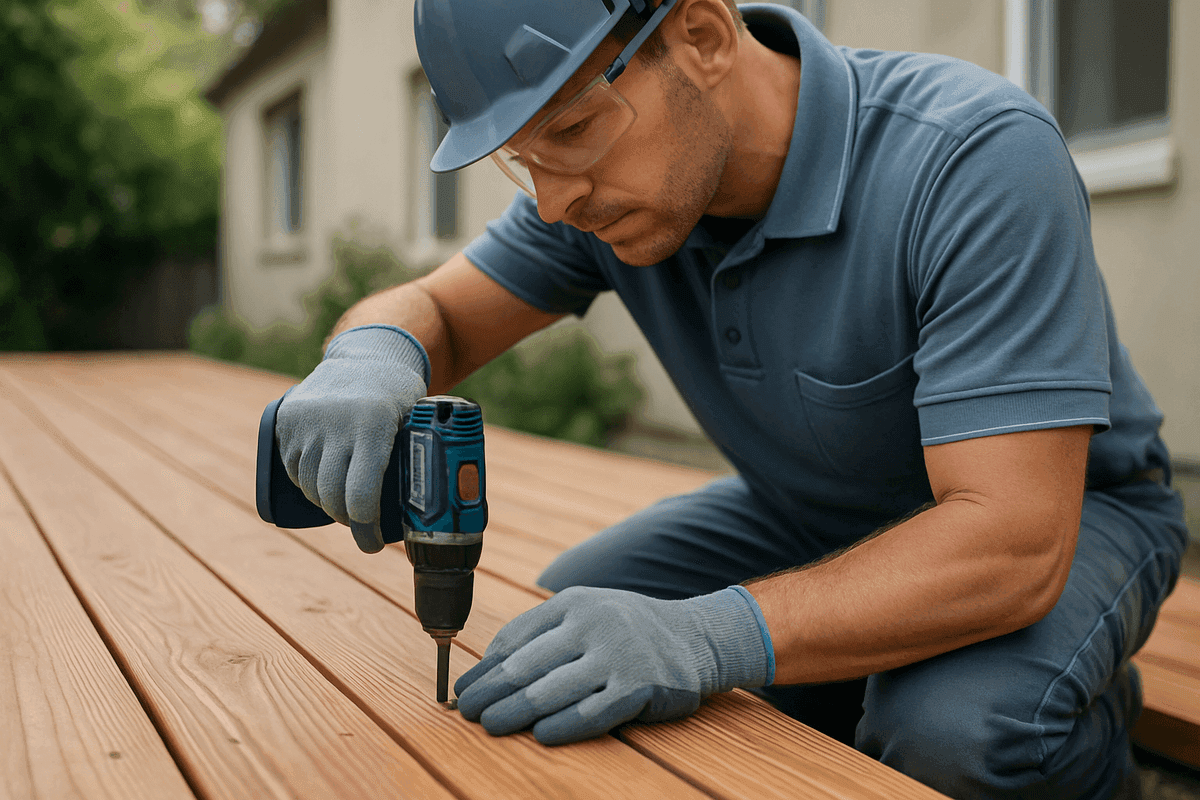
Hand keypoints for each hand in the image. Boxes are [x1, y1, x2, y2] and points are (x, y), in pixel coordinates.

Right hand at [276, 325, 428, 552]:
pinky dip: (308, 483)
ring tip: (345, 503)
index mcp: (374, 424)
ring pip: (310, 485)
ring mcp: (307, 421)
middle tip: (361, 527)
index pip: (361, 493)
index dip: (365, 527)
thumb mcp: (415, 423)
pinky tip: (324, 483)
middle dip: (347, 520)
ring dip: (326, 502)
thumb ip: (414, 460)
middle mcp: (336, 422)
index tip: (373, 543)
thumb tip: (425, 512)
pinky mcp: (286, 421)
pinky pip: (293, 468)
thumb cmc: (400, 397)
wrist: (366, 355)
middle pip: (332, 496)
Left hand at [454, 585, 774, 744]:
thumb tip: (488, 668)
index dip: (484, 668)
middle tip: (467, 713)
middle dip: (491, 693)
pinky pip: (592, 712)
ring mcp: (617, 654)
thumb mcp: (586, 613)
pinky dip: (563, 726)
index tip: (462, 689)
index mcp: (573, 603)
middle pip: (527, 666)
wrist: (695, 636)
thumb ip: (543, 633)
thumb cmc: (627, 630)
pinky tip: (541, 735)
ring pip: (553, 690)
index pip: (516, 638)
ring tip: (492, 726)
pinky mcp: (639, 686)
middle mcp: (593, 623)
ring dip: (515, 713)